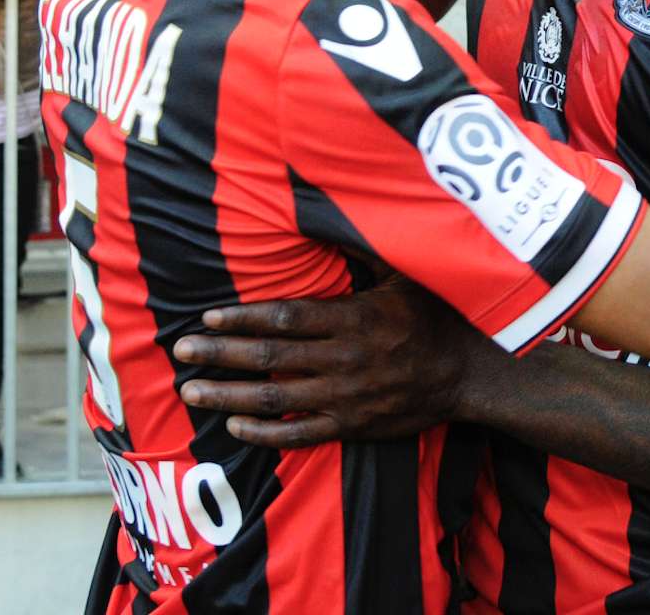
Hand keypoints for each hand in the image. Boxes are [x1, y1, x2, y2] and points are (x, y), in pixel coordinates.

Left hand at [171, 280, 480, 445]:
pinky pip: (298, 433)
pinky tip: (235, 426)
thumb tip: (334, 216)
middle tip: (180, 349)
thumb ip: (367, 251)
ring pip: (273, 396)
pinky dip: (264, 432)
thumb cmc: (436, 318)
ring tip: (191, 389)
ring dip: (227, 394)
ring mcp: (345, 396)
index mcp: (354, 319)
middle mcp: (343, 359)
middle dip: (219, 352)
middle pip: (267, 355)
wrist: (469, 373)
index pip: (285, 316)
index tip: (208, 315)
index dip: (242, 316)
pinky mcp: (352, 425)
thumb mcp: (406, 277)